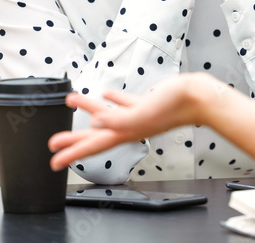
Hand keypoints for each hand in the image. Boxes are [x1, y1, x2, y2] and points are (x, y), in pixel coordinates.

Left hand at [49, 74, 221, 170]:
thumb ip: (119, 117)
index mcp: (128, 130)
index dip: (73, 151)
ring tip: (72, 99)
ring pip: (108, 115)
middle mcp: (131, 126)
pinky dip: (114, 100)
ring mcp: (138, 116)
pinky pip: (125, 103)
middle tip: (55, 142)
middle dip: (75, 138)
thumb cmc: (176, 105)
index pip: (95, 145)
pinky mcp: (147, 104)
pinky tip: (107, 94)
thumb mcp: (144, 110)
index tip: (54, 159)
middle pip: (96, 135)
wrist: (200, 97)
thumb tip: (96, 121)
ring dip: (89, 108)